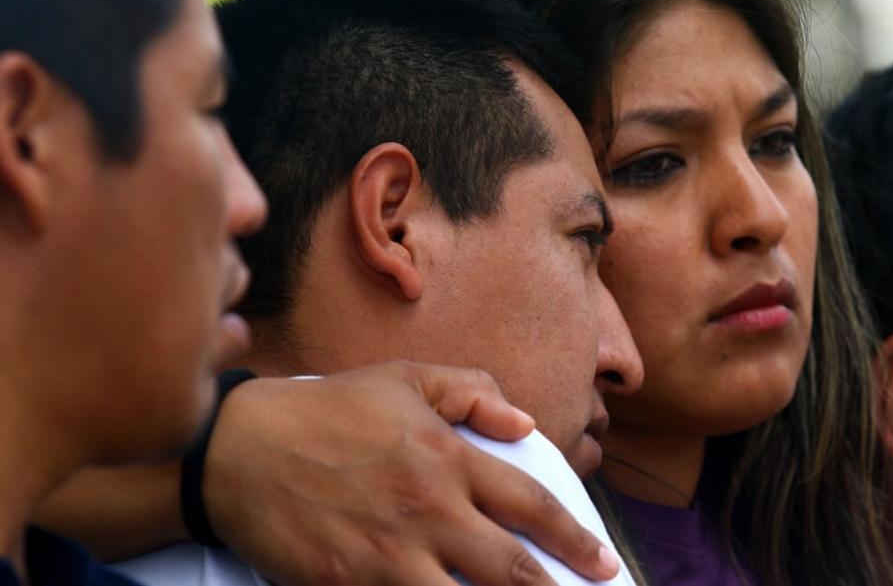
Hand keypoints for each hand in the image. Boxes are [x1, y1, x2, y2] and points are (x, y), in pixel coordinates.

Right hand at [204, 361, 621, 585]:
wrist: (238, 448)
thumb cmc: (325, 409)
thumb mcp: (403, 379)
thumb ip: (470, 391)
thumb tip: (523, 420)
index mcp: (448, 457)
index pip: (530, 503)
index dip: (575, 536)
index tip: (602, 558)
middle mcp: (429, 508)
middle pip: (513, 567)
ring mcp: (390, 553)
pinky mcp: (350, 584)